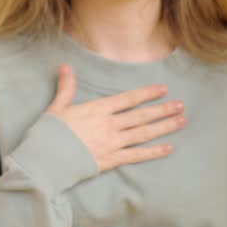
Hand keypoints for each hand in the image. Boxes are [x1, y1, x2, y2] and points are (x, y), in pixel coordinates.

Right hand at [46, 65, 184, 171]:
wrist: (45, 161)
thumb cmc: (49, 134)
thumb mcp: (57, 107)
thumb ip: (66, 87)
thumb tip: (65, 66)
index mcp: (98, 110)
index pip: (129, 99)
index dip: (147, 93)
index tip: (163, 89)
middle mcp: (110, 124)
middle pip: (142, 115)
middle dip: (163, 109)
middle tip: (181, 105)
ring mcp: (113, 143)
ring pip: (144, 133)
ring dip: (164, 126)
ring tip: (181, 121)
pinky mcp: (112, 160)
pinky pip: (137, 155)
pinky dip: (154, 152)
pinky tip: (168, 148)